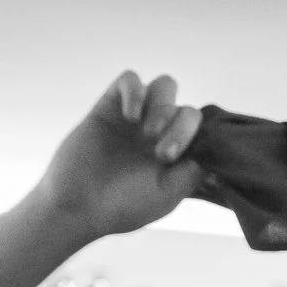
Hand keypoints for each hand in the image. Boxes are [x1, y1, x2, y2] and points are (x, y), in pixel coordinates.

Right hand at [32, 72, 204, 243]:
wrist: (77, 206)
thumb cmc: (123, 206)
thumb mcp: (166, 196)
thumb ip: (192, 172)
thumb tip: (209, 150)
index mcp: (177, 153)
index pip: (201, 130)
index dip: (193, 137)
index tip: (172, 159)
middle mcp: (160, 133)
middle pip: (185, 107)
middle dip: (179, 125)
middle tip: (160, 152)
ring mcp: (135, 118)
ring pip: (164, 86)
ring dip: (162, 105)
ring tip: (145, 131)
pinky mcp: (109, 107)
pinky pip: (129, 79)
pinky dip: (134, 91)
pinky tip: (129, 116)